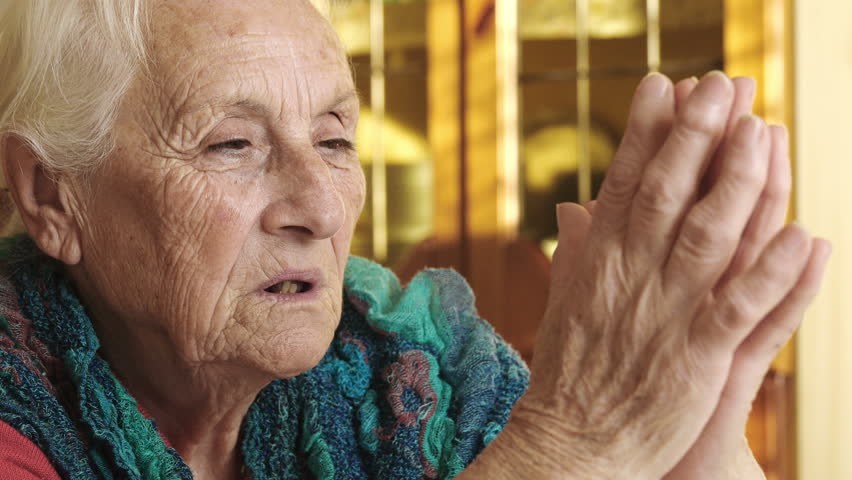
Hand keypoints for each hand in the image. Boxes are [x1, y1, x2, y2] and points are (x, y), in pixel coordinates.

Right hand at [498, 72, 826, 478]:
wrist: (569, 443)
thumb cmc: (570, 371)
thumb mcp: (567, 300)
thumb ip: (578, 249)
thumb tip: (576, 205)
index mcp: (598, 260)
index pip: (623, 182)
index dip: (645, 131)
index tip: (665, 84)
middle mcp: (630, 277)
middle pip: (667, 193)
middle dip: (696, 135)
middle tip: (721, 84)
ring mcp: (664, 315)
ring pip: (708, 237)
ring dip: (738, 183)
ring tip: (762, 131)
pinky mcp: (695, 358)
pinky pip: (741, 310)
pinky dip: (773, 274)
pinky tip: (804, 236)